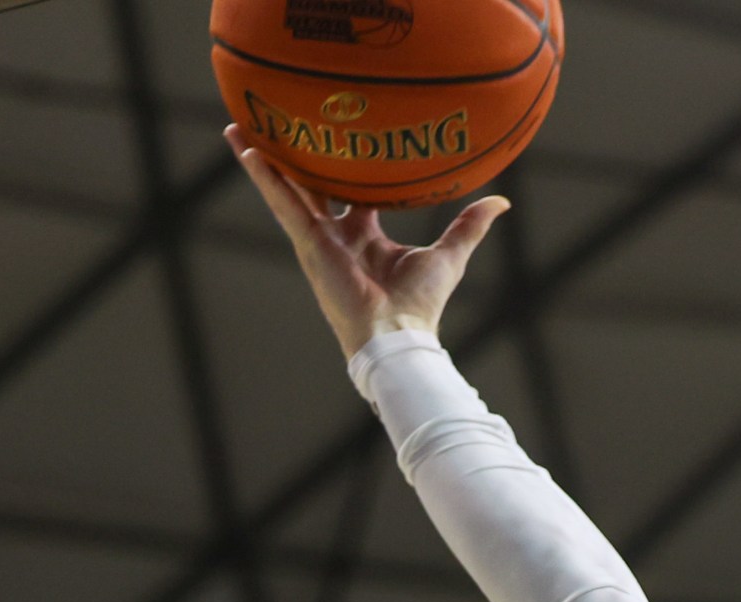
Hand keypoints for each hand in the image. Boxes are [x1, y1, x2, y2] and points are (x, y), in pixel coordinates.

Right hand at [225, 125, 509, 356]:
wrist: (397, 335)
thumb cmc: (420, 304)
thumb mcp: (449, 254)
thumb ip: (469, 225)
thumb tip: (501, 201)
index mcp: (366, 236)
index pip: (352, 193)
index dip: (346, 168)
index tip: (342, 138)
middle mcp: (337, 235)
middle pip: (310, 186)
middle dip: (293, 159)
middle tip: (277, 127)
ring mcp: (318, 238)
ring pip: (287, 189)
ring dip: (263, 160)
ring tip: (239, 127)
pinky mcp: (308, 242)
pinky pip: (282, 202)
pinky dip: (264, 177)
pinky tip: (246, 151)